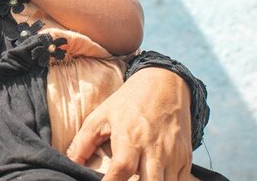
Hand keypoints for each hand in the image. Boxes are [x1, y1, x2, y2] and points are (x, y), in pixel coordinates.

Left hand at [67, 67, 192, 180]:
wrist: (165, 85)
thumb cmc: (128, 102)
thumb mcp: (101, 116)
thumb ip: (83, 142)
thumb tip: (70, 163)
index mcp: (130, 136)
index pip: (122, 168)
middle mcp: (155, 148)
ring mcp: (174, 155)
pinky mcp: (186, 159)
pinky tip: (151, 180)